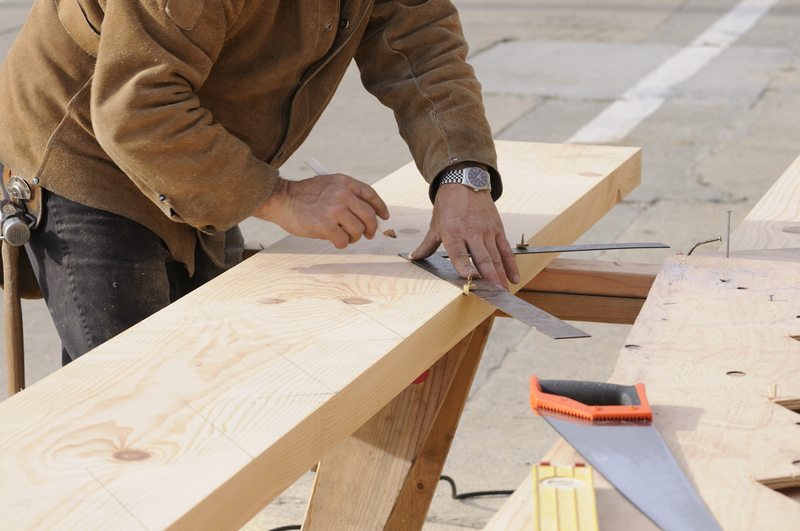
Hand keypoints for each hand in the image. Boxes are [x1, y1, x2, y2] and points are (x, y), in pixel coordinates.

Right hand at [253, 174, 389, 248]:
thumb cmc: (303, 196)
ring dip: (354, 237)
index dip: (380, 208)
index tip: (384, 217)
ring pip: (358, 230)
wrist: (281, 199)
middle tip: (368, 234)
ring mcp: (334, 209)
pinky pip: (343, 240)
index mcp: (344, 182)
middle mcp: (342, 193)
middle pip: (369, 215)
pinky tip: (335, 241)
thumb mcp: (328, 185)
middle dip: (372, 228)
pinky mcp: (325, 225)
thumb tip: (368, 215)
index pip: (370, 195)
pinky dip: (342, 244)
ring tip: (345, 237)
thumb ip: (346, 195)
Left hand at [410, 183, 519, 289]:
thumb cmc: (448, 205)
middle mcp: (471, 232)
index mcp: (453, 233)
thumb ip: (426, 245)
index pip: (459, 253)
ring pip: (495, 256)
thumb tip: (414, 258)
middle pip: (482, 258)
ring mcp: (487, 231)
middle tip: (495, 293)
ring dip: (501, 275)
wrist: (464, 182)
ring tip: (504, 291)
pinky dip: (510, 264)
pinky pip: (506, 249)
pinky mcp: (497, 228)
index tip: (472, 277)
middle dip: (490, 277)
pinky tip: (514, 277)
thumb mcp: (435, 225)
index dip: (465, 266)